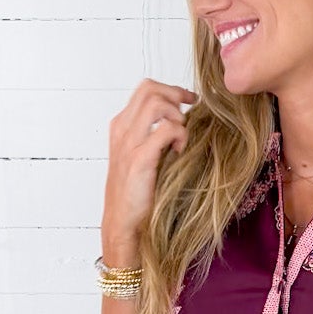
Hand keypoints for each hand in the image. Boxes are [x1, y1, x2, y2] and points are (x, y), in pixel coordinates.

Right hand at [101, 79, 197, 264]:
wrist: (122, 225)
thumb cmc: (136, 196)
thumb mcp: (141, 158)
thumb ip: (153, 137)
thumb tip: (181, 122)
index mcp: (121, 127)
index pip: (145, 89)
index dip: (171, 90)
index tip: (190, 100)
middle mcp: (122, 131)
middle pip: (150, 89)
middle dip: (177, 95)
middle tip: (191, 111)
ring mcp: (128, 144)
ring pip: (156, 103)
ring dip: (177, 115)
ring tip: (182, 136)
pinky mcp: (139, 160)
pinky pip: (165, 130)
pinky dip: (179, 135)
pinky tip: (180, 151)